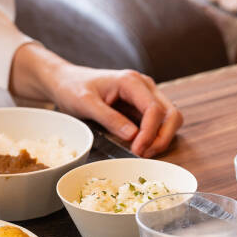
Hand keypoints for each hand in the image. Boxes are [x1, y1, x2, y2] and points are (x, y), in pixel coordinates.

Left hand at [10, 44, 181, 156]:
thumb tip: (133, 136)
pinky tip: (140, 147)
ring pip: (169, 119)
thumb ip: (109, 118)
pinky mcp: (141, 106)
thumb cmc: (72, 88)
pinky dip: (154, 136)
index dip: (150, 132)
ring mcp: (145, 96)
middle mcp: (144, 86)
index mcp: (131, 81)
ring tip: (143, 153)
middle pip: (171, 113)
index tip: (137, 150)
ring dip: (161, 138)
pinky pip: (158, 123)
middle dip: (162, 137)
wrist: (66, 82)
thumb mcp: (86, 104)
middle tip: (145, 155)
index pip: (154, 108)